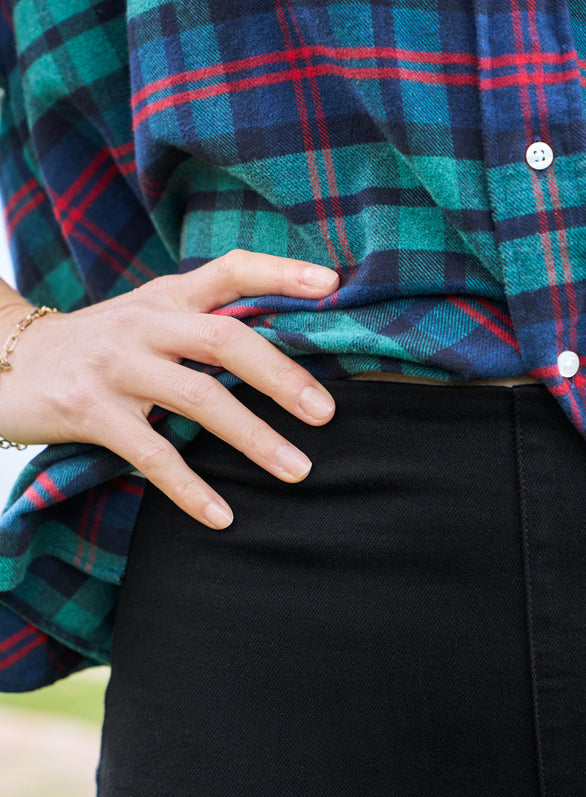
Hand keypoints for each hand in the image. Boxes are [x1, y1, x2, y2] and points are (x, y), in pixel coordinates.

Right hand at [0, 249, 339, 527]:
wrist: (4, 360)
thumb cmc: (98, 349)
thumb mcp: (147, 320)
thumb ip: (202, 326)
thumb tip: (285, 355)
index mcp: (165, 296)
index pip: (230, 271)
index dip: (280, 273)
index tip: (331, 284)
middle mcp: (144, 323)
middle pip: (226, 340)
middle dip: (283, 378)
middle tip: (327, 414)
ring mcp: (115, 364)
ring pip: (198, 397)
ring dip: (254, 438)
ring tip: (297, 470)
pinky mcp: (88, 410)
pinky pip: (151, 454)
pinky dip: (190, 489)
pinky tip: (221, 516)